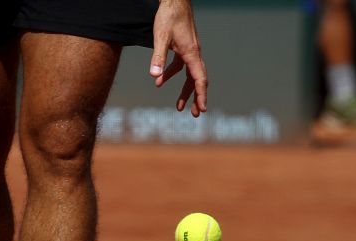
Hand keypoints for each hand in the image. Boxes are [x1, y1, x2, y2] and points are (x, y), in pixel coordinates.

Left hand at [150, 0, 207, 116]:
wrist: (174, 1)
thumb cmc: (168, 17)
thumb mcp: (160, 37)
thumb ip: (158, 57)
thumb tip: (154, 77)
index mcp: (192, 53)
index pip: (199, 79)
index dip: (201, 95)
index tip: (202, 109)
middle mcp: (194, 54)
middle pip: (198, 79)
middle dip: (197, 97)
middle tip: (195, 114)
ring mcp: (189, 51)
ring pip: (190, 75)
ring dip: (185, 90)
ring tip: (179, 107)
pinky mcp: (183, 47)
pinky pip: (181, 66)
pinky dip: (172, 74)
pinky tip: (160, 82)